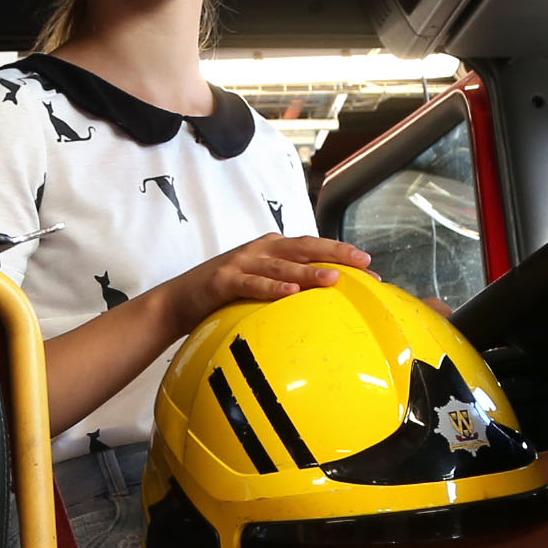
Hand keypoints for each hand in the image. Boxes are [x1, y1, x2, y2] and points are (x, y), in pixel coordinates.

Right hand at [163, 234, 369, 326]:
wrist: (178, 299)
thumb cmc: (224, 292)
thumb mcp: (260, 282)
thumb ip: (287, 281)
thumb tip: (323, 295)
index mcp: (272, 248)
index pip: (312, 247)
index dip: (341, 253)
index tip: (369, 265)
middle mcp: (260, 249)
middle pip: (304, 247)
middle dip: (335, 253)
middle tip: (363, 263)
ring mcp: (241, 262)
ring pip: (282, 265)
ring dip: (309, 272)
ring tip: (334, 279)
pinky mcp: (224, 280)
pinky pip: (252, 283)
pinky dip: (272, 288)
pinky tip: (290, 293)